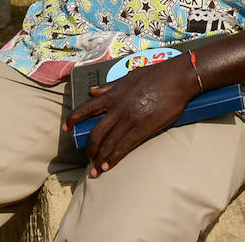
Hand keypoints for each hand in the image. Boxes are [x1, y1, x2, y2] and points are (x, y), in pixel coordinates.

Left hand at [66, 53, 204, 175]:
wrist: (178, 78)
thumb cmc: (156, 74)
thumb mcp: (129, 76)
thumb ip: (110, 86)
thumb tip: (93, 91)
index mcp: (113, 94)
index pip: (86, 108)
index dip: (74, 119)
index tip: (66, 128)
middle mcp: (117, 108)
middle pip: (95, 133)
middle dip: (90, 148)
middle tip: (88, 157)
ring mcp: (129, 119)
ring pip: (108, 143)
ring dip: (99, 159)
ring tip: (95, 169)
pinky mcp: (142, 129)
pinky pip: (123, 147)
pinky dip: (113, 159)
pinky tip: (108, 167)